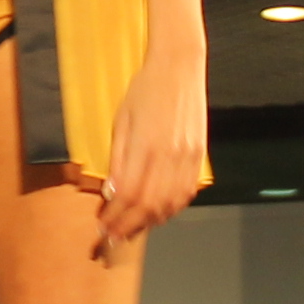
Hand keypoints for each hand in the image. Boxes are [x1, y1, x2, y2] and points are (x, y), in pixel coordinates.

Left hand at [92, 41, 208, 263]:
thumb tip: (110, 192)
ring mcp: (188, 157)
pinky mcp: (199, 155)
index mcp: (146, 145)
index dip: (114, 216)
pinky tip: (158, 213)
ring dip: (150, 221)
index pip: (128, 195)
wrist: (179, 67)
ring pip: (170, 204)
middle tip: (114, 236)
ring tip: (133, 228)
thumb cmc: (145, 89)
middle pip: (148, 206)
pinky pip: (186, 193)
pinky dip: (171, 209)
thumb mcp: (120, 120)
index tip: (103, 225)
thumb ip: (117, 158)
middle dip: (129, 226)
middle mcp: (169, 155)